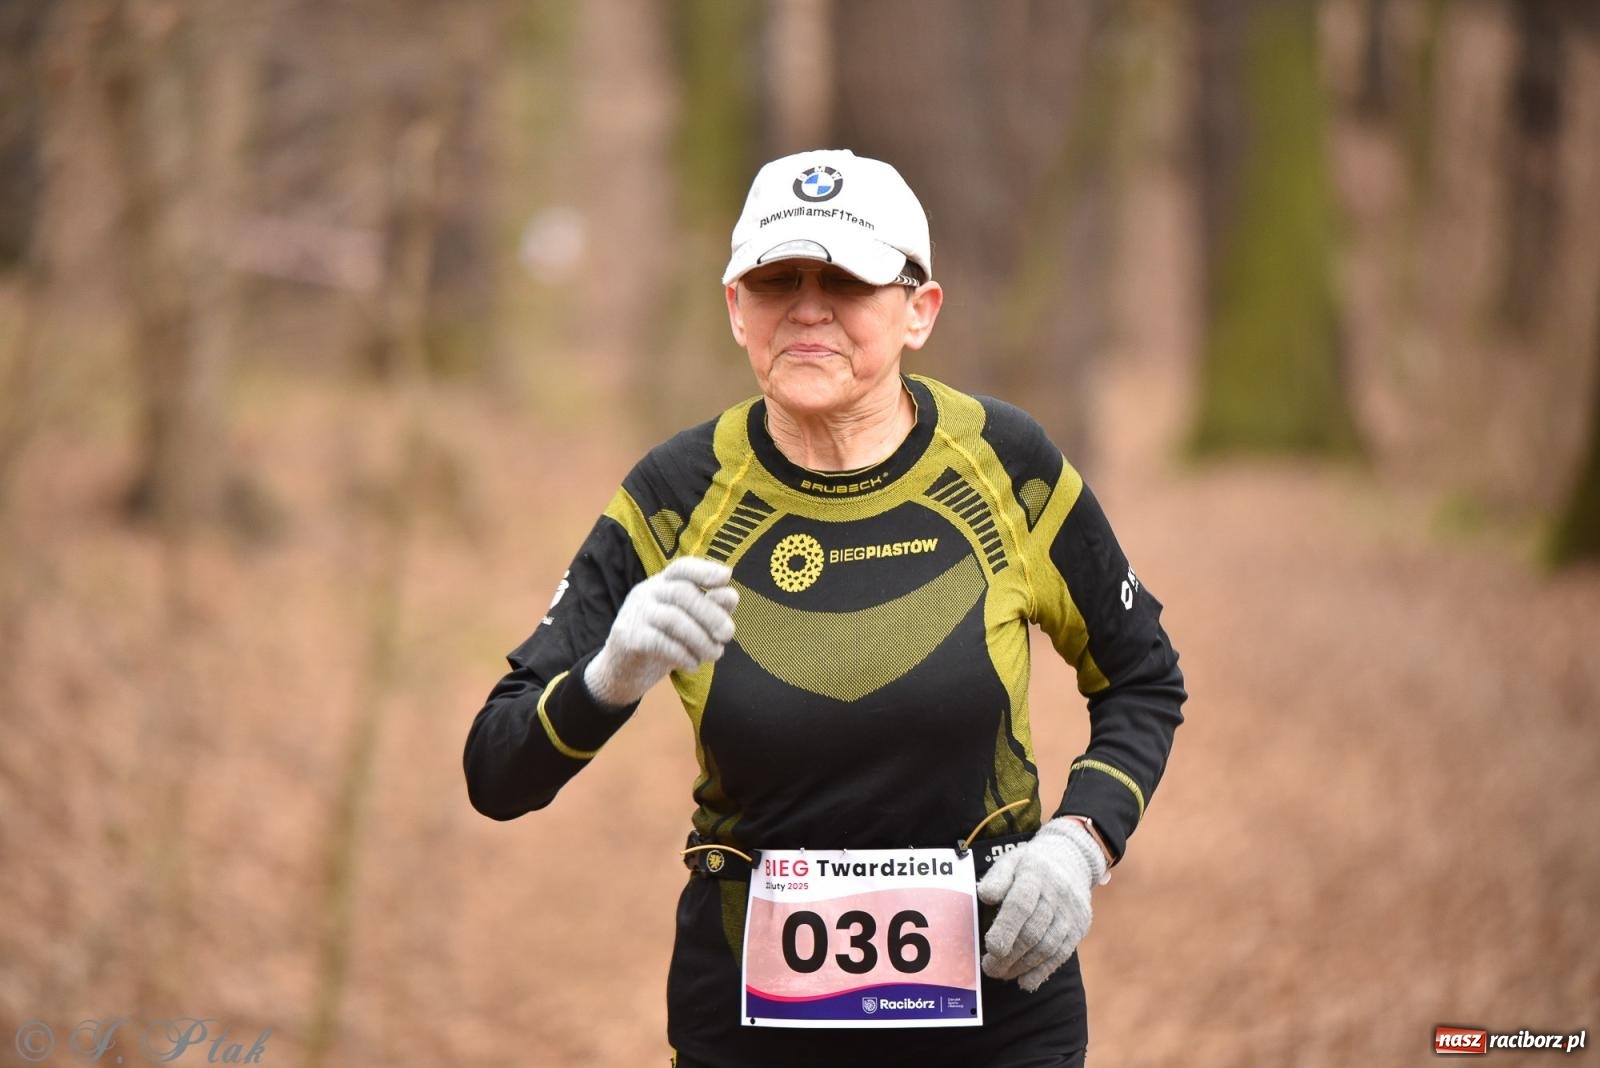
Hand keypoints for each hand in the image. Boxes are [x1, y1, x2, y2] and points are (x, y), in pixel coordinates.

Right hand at [584, 557, 738, 706]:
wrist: (621, 671)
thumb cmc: (662, 642)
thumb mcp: (688, 623)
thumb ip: (710, 609)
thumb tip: (730, 595)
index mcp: (663, 584)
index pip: (682, 568)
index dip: (704, 569)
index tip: (726, 577)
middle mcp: (647, 592)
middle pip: (682, 592)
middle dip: (711, 614)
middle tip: (728, 634)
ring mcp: (635, 613)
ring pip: (673, 619)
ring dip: (700, 639)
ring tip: (714, 654)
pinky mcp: (627, 637)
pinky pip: (659, 642)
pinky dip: (682, 654)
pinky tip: (693, 665)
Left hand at [976, 816, 1107, 991]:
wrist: (1072, 858)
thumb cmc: (1031, 864)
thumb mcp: (1011, 860)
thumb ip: (997, 877)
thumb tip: (985, 895)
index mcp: (1035, 874)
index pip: (1021, 904)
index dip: (1006, 928)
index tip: (991, 947)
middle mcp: (1056, 894)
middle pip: (1033, 931)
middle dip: (1009, 954)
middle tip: (989, 967)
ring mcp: (1070, 913)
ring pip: (1047, 946)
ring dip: (1023, 966)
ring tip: (1001, 974)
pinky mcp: (1079, 927)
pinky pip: (1061, 954)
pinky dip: (1043, 971)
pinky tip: (1026, 981)